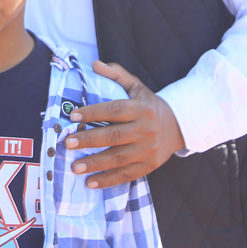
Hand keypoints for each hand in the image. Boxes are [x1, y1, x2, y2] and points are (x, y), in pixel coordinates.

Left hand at [62, 61, 184, 188]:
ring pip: (118, 159)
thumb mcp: (137, 86)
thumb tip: (95, 64)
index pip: (114, 110)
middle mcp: (146, 130)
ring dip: (94, 164)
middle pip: (114, 136)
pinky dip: (107, 180)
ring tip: (74, 166)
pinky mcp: (149, 166)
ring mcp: (148, 150)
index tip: (73, 115)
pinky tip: (90, 182)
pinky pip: (126, 175)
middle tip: (68, 143)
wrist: (178, 126)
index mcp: (142, 108)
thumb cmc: (149, 105)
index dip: (93, 112)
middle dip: (89, 140)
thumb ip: (117, 74)